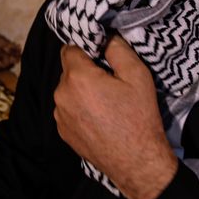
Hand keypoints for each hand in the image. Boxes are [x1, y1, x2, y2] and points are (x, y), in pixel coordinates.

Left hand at [54, 35, 177, 198]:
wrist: (136, 162)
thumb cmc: (139, 117)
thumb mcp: (137, 75)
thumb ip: (117, 48)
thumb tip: (105, 36)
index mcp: (77, 77)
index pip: (70, 48)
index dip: (87, 49)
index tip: (103, 57)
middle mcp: (61, 95)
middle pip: (69, 70)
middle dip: (86, 71)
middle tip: (111, 83)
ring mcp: (59, 115)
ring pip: (68, 90)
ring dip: (82, 91)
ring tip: (106, 104)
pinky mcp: (63, 131)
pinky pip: (68, 109)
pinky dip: (80, 108)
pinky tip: (99, 118)